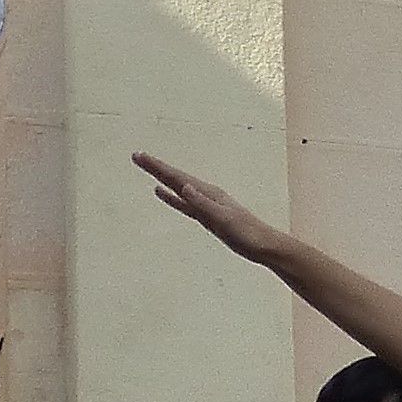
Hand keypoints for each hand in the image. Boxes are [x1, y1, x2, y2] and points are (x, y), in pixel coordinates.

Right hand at [134, 152, 286, 264]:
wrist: (263, 246)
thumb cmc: (247, 233)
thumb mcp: (223, 219)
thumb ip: (203, 204)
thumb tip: (185, 186)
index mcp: (208, 193)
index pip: (177, 177)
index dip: (157, 167)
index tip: (140, 156)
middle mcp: (205, 194)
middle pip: (175, 177)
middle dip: (156, 167)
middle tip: (137, 156)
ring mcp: (205, 205)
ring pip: (177, 187)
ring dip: (161, 178)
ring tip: (147, 168)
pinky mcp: (206, 216)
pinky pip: (182, 204)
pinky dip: (170, 197)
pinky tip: (161, 193)